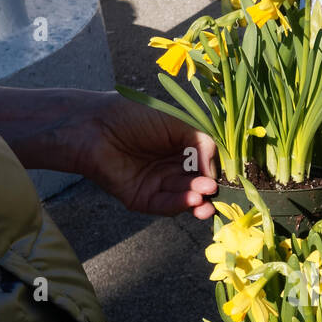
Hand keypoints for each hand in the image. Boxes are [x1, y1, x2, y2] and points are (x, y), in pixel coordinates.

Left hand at [83, 93, 218, 219]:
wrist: (94, 126)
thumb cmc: (133, 116)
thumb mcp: (175, 123)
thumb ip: (200, 144)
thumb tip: (215, 170)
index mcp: (180, 148)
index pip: (205, 165)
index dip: (216, 171)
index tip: (227, 177)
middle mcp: (170, 168)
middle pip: (197, 184)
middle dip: (207, 189)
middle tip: (213, 190)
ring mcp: (157, 185)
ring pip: (183, 197)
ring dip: (196, 198)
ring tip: (204, 195)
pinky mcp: (142, 199)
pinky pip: (165, 206)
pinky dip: (179, 204)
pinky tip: (191, 200)